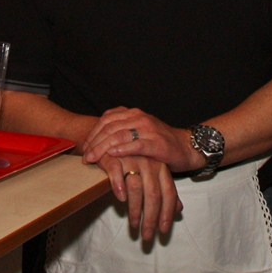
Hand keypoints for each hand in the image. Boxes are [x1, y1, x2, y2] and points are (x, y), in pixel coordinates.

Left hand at [81, 106, 197, 173]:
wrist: (187, 147)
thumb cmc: (160, 143)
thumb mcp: (139, 132)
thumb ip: (121, 131)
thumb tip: (98, 140)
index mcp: (133, 114)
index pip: (107, 119)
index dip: (93, 133)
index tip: (85, 147)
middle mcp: (140, 118)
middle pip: (110, 127)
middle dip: (95, 142)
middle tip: (86, 156)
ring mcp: (149, 129)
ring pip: (120, 135)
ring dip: (103, 148)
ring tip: (94, 159)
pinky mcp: (157, 143)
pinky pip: (136, 144)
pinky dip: (123, 149)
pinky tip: (113, 155)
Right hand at [103, 153, 180, 241]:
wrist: (116, 136)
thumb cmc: (135, 159)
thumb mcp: (154, 173)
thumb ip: (165, 191)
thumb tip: (179, 210)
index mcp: (161, 167)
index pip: (168, 193)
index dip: (167, 213)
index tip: (163, 231)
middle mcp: (149, 163)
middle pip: (154, 195)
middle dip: (151, 218)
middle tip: (148, 237)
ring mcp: (132, 159)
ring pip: (137, 188)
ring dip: (135, 210)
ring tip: (134, 226)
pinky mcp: (114, 156)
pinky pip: (117, 172)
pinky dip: (118, 186)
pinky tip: (121, 199)